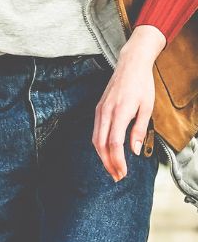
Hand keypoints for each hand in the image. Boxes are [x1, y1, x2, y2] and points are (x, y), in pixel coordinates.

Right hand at [93, 25, 165, 179]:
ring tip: (112, 168)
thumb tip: (135, 151)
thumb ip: (139, 130)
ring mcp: (100, 109)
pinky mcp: (98, 107)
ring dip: (102, 155)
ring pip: (95, 138)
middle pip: (101, 143)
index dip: (117, 160)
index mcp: (120, 112)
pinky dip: (100, 144)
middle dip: (107, 162)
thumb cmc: (141, 84)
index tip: (123, 173)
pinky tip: (107, 151)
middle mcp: (105, 111)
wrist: (130, 64)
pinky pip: (96, 130)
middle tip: (117, 177)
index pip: (114, 143)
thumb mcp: (147, 107)